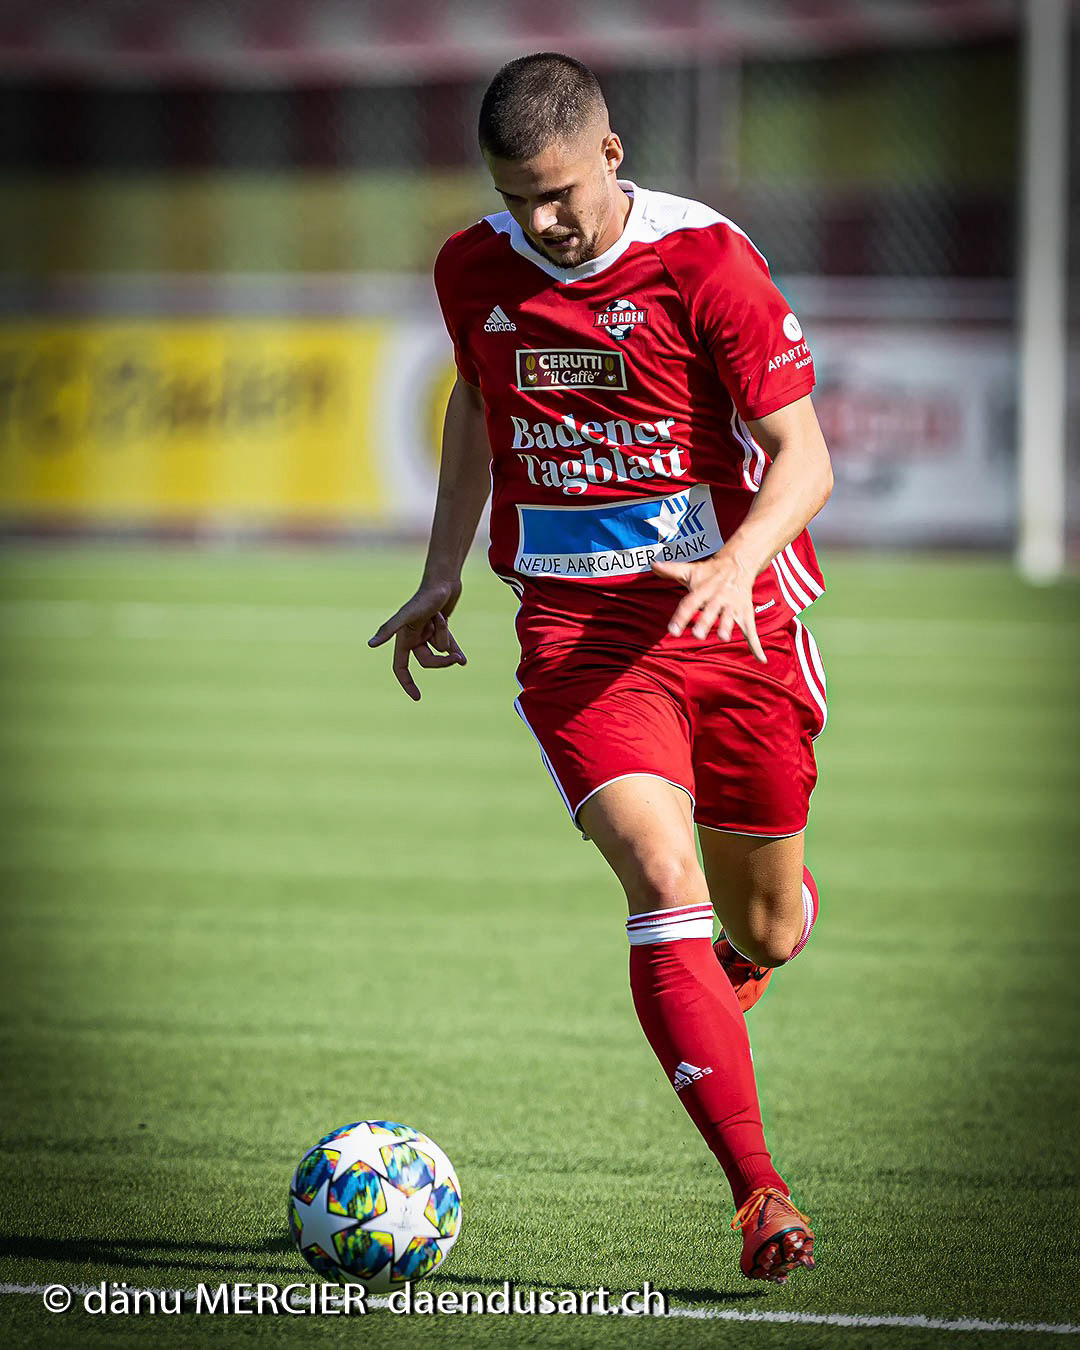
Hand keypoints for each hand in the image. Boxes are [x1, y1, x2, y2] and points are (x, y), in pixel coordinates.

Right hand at [368, 580, 466, 700]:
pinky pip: (449, 646)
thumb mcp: (408, 615)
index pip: (400, 667)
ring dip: (446, 637)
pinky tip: (463, 660)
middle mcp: (414, 637)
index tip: (417, 697)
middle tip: (454, 656)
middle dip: (441, 660)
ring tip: (442, 618)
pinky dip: (456, 652)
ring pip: (441, 650)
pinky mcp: (441, 628)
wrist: (443, 580)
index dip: (407, 683)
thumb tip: (370, 645)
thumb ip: (389, 629)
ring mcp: (428, 633)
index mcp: (403, 638)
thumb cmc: (424, 596)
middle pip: (427, 661)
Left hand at [651, 549, 766, 662]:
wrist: (738, 564)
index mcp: (703, 590)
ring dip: (727, 627)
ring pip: (730, 618)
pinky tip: (761, 659)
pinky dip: (756, 646)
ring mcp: (733, 606)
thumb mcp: (690, 570)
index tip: (672, 631)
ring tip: (723, 638)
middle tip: (698, 635)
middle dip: (705, 622)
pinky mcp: (745, 613)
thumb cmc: (709, 572)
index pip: (689, 603)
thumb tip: (652, 564)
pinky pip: (751, 631)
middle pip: (710, 611)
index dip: (681, 617)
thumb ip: (671, 570)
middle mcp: (718, 597)